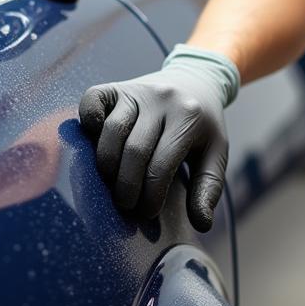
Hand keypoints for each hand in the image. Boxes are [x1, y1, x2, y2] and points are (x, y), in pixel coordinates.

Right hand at [79, 46, 237, 231]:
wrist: (195, 81)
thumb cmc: (203, 126)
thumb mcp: (215, 153)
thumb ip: (209, 187)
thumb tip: (202, 224)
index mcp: (188, 116)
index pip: (163, 164)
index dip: (151, 195)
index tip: (147, 213)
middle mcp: (161, 99)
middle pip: (134, 150)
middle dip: (127, 186)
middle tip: (126, 206)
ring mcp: (136, 90)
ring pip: (111, 130)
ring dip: (107, 165)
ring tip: (111, 185)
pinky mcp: (116, 87)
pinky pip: (93, 101)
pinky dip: (88, 122)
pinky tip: (95, 143)